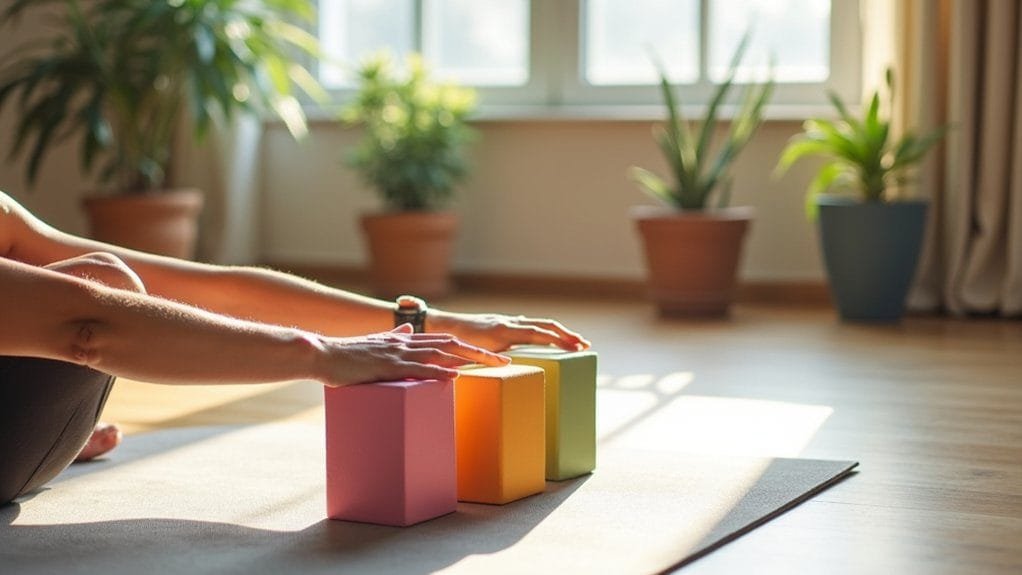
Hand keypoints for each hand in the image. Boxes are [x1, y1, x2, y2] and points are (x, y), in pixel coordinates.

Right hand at [318, 324, 509, 386]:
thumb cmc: (346, 355)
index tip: (490, 353)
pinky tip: (454, 376)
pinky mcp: (387, 366)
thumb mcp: (375, 343)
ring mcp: (398, 354)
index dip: (469, 346)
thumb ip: (394, 336)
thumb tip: (407, 327)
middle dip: (480, 352)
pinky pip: (417, 369)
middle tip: (505, 361)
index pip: (444, 341)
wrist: (322, 354)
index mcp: (405, 340)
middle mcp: (406, 343)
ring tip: (492, 366)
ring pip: (441, 354)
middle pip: (451, 345)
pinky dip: (438, 372)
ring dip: (469, 360)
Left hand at [428, 310, 590, 352]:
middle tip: (584, 344)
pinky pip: (528, 326)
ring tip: (574, 343)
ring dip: (557, 333)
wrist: (441, 326)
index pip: (538, 333)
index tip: (576, 346)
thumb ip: (488, 359)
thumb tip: (508, 368)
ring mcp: (507, 322)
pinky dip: (543, 331)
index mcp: (504, 330)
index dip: (559, 339)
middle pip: (544, 325)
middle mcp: (508, 323)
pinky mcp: (503, 325)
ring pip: (538, 324)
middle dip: (566, 335)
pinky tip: (550, 339)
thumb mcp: (471, 354)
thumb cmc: (454, 343)